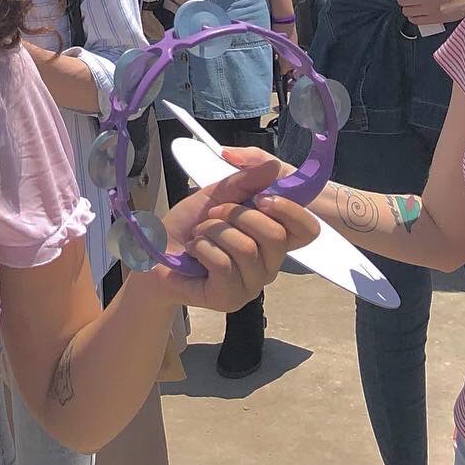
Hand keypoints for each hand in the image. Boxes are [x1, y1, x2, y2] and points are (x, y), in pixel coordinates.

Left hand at [142, 153, 316, 312]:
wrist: (156, 250)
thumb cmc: (190, 224)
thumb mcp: (217, 194)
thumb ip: (246, 182)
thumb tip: (273, 167)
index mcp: (272, 238)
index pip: (307, 230)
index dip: (291, 210)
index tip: (263, 197)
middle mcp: (269, 264)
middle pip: (276, 235)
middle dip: (237, 214)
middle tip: (214, 215)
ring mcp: (252, 284)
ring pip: (246, 248)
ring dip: (214, 231)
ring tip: (201, 234)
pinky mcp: (230, 297)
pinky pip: (224, 264)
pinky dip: (202, 248)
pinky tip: (194, 251)